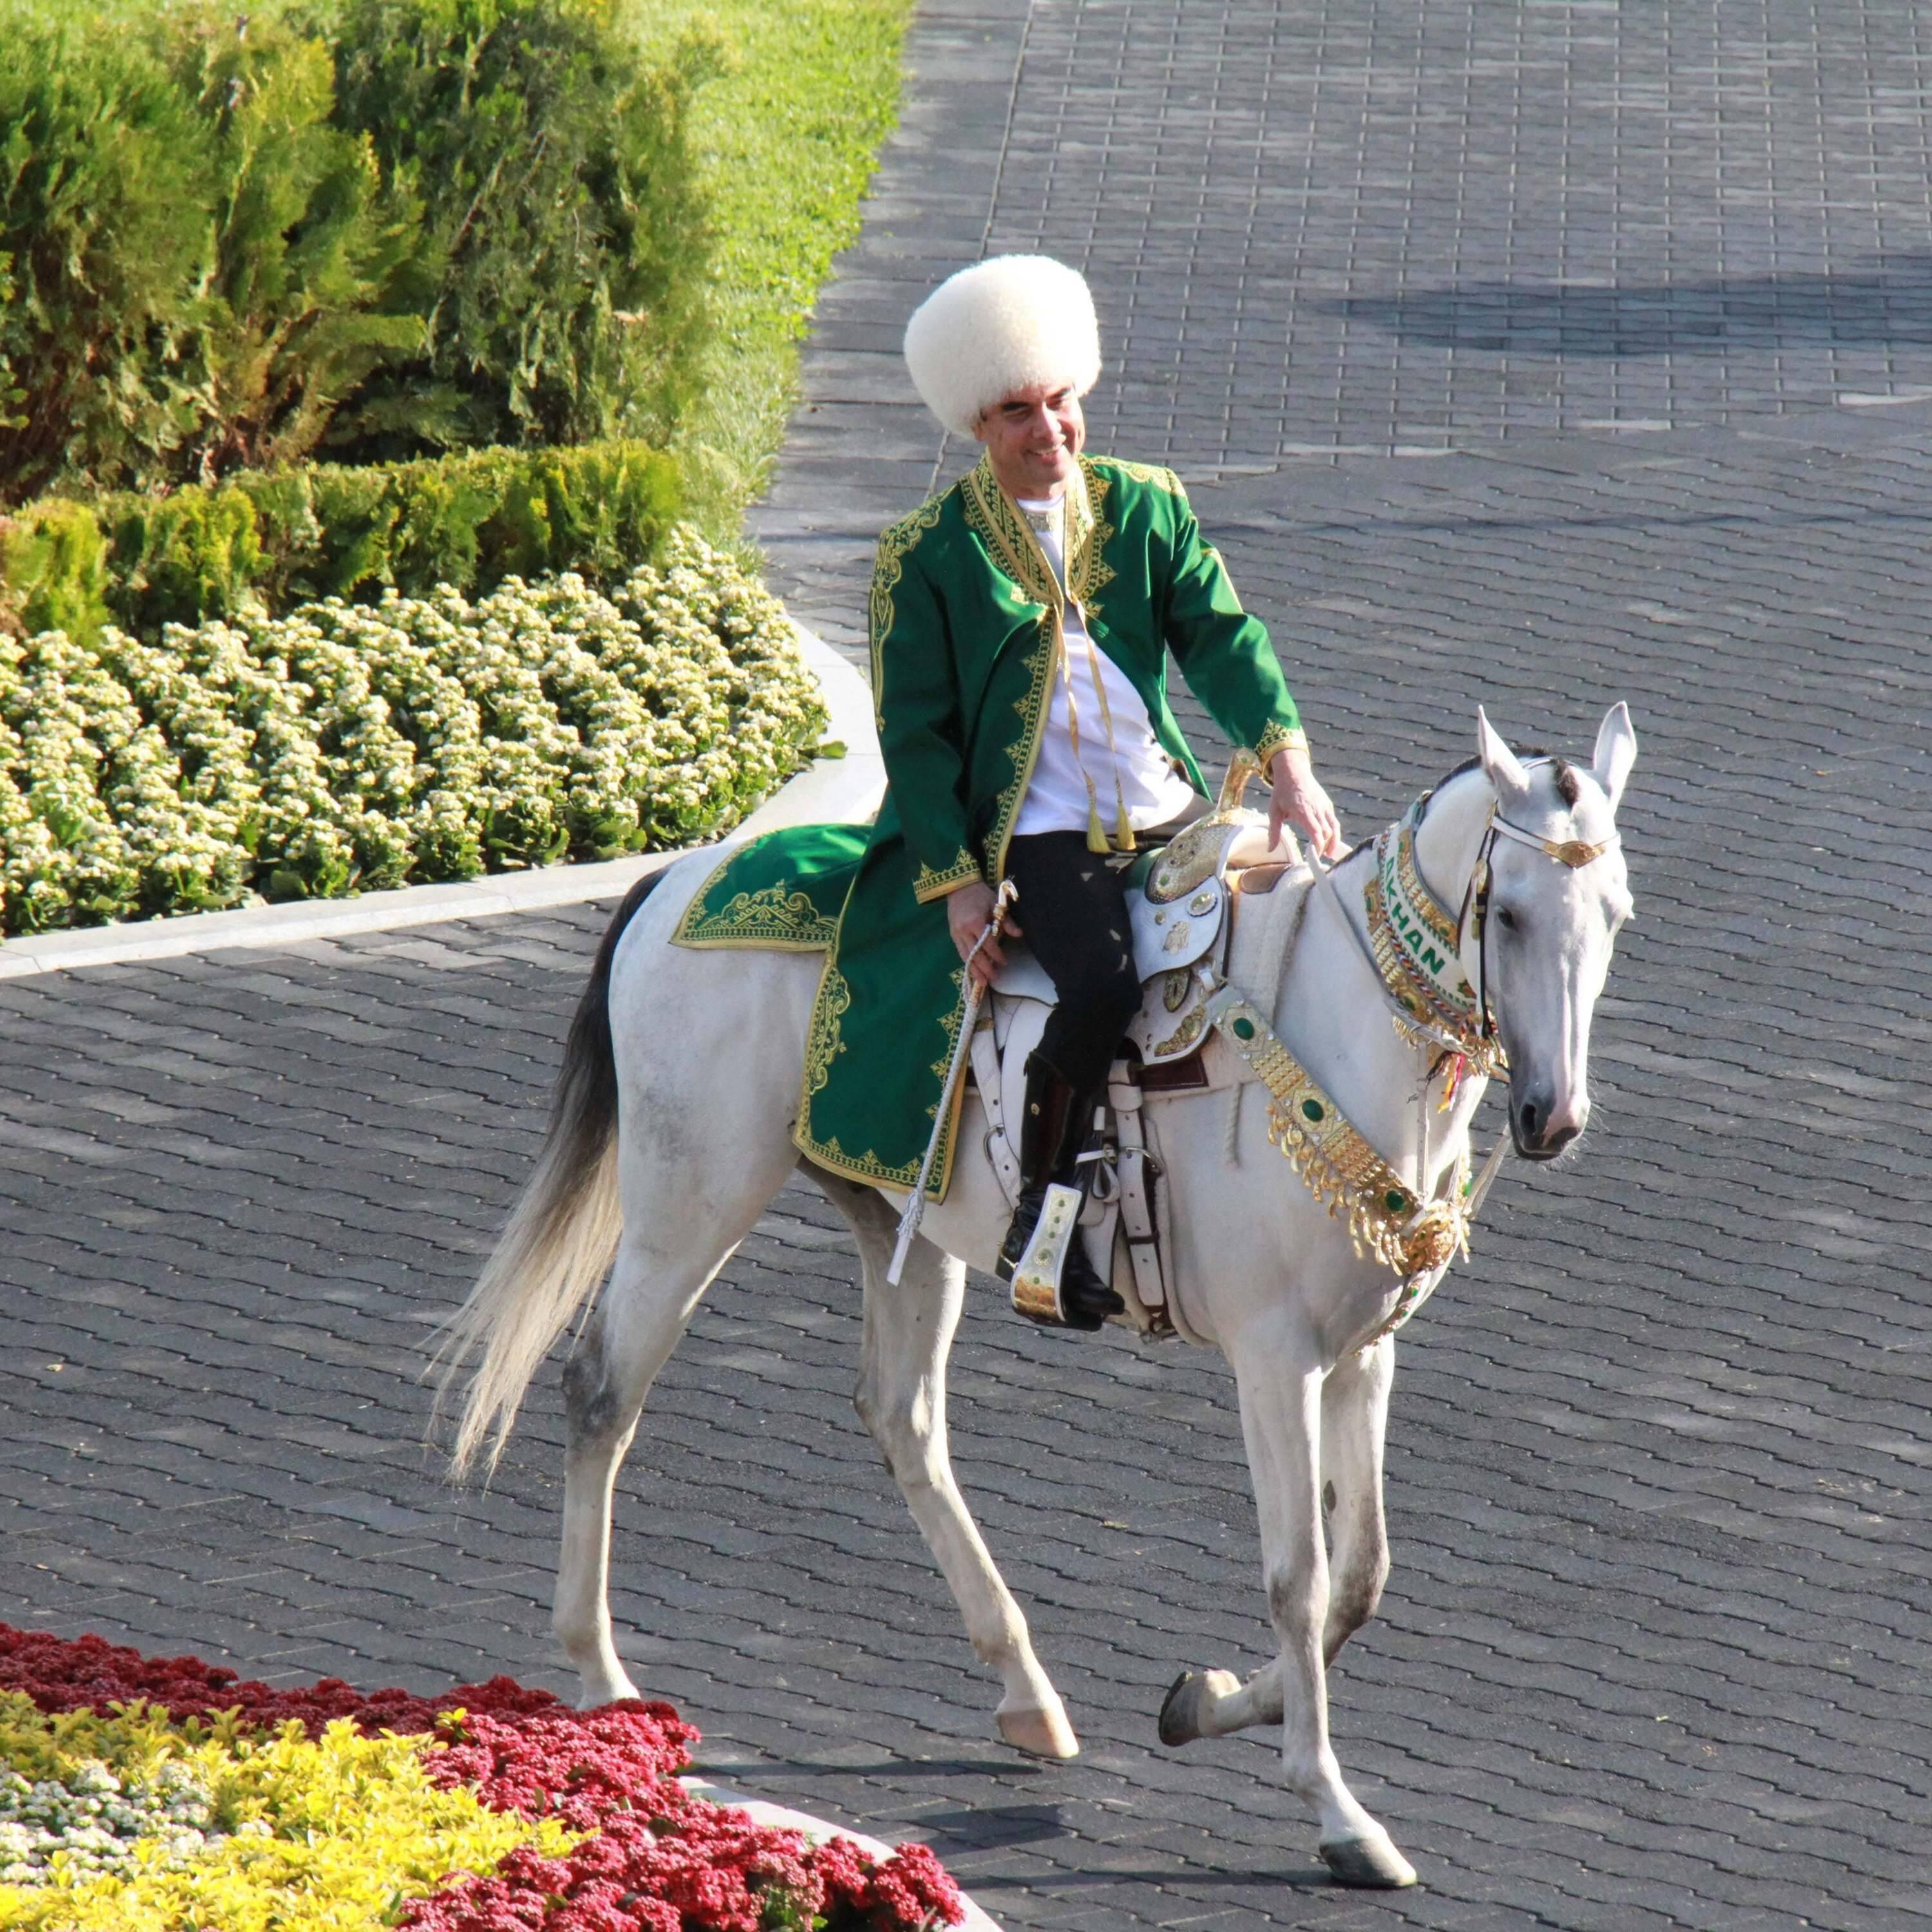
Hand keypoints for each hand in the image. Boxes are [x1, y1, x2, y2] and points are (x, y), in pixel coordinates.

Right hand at [946, 878, 1020, 987]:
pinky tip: (973, 970)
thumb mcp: (995, 904)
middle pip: (976, 954)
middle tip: (994, 978)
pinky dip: (967, 962)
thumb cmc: (980, 894)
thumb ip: (1006, 922)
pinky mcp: (952, 934)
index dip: (997, 955)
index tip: (1005, 962)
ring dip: (974, 970)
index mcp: (975, 922)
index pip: (988, 944)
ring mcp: (956, 933)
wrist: (959, 885)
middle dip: (985, 968)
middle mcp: (964, 931)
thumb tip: (1020, 934)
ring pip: (966, 956)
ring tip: (983, 982)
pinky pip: (960, 951)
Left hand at [1268, 745, 1343, 860]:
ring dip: (1334, 842)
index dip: (1318, 845)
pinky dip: (1334, 832)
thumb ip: (1273, 831)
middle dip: (1325, 847)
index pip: (1316, 831)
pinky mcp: (1327, 804)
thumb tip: (1270, 850)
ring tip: (1330, 854)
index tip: (1315, 855)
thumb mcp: (1274, 811)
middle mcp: (1316, 809)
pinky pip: (1334, 821)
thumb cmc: (1282, 792)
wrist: (1294, 772)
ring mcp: (1324, 806)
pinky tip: (1329, 841)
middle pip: (1327, 832)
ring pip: (1334, 827)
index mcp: (1303, 811)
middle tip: (1319, 859)